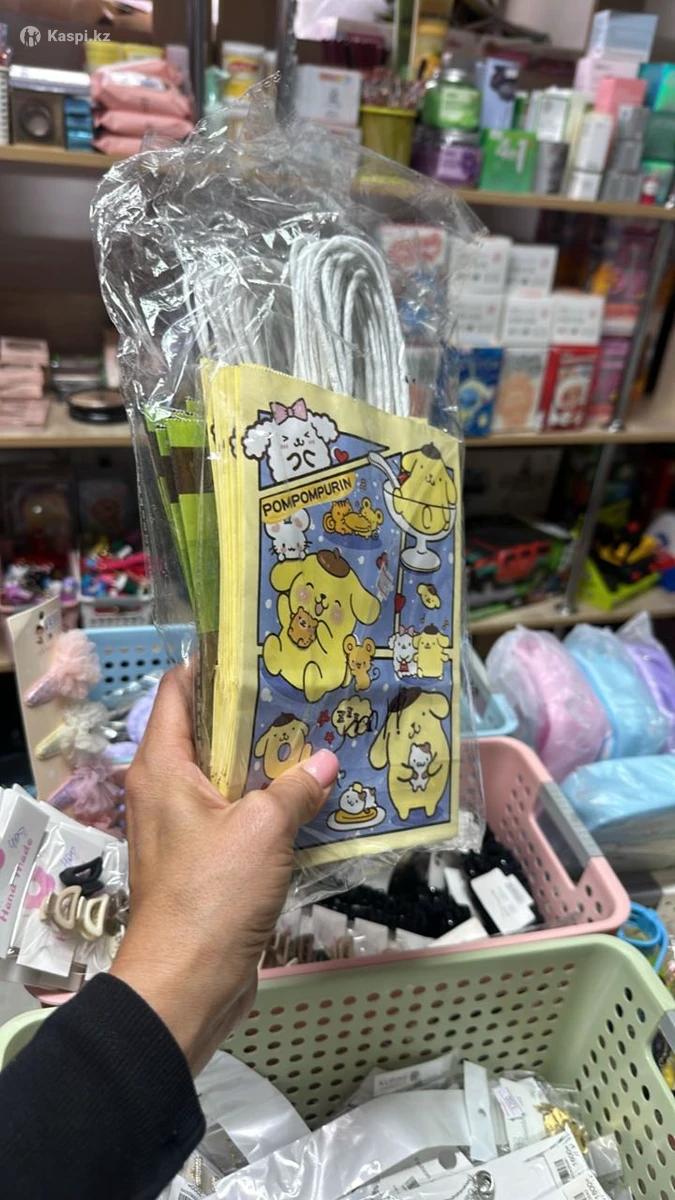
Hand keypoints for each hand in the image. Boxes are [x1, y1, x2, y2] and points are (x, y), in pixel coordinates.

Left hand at [111, 666, 337, 1072]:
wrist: (186, 984)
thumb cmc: (212, 896)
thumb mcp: (262, 830)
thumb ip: (295, 788)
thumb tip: (325, 763)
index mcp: (163, 767)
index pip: (177, 691)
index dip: (213, 664)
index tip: (259, 646)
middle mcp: (167, 789)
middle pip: (210, 732)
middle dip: (256, 713)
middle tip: (308, 689)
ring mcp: (186, 827)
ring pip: (230, 777)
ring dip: (270, 762)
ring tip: (322, 735)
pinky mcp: (207, 861)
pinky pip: (240, 817)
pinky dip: (272, 804)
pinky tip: (315, 797)